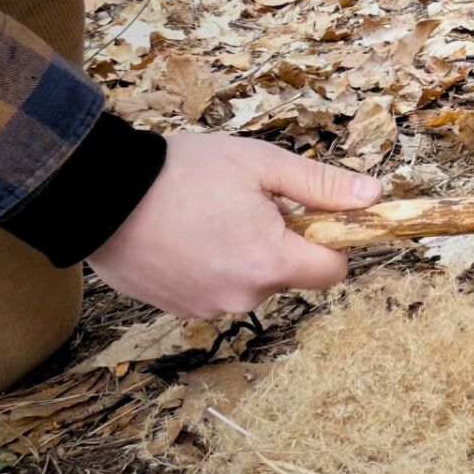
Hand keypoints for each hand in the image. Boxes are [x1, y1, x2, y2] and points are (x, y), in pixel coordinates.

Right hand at [88, 134, 381, 317]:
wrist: (99, 194)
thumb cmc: (183, 173)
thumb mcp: (262, 165)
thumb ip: (322, 184)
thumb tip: (374, 196)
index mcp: (271, 262)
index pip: (333, 270)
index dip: (331, 242)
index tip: (309, 215)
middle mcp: (244, 295)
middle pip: (291, 275)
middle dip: (281, 243)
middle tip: (246, 205)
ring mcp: (208, 307)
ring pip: (252, 282)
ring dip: (244, 255)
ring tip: (209, 217)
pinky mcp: (179, 308)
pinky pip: (217, 288)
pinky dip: (212, 266)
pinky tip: (186, 236)